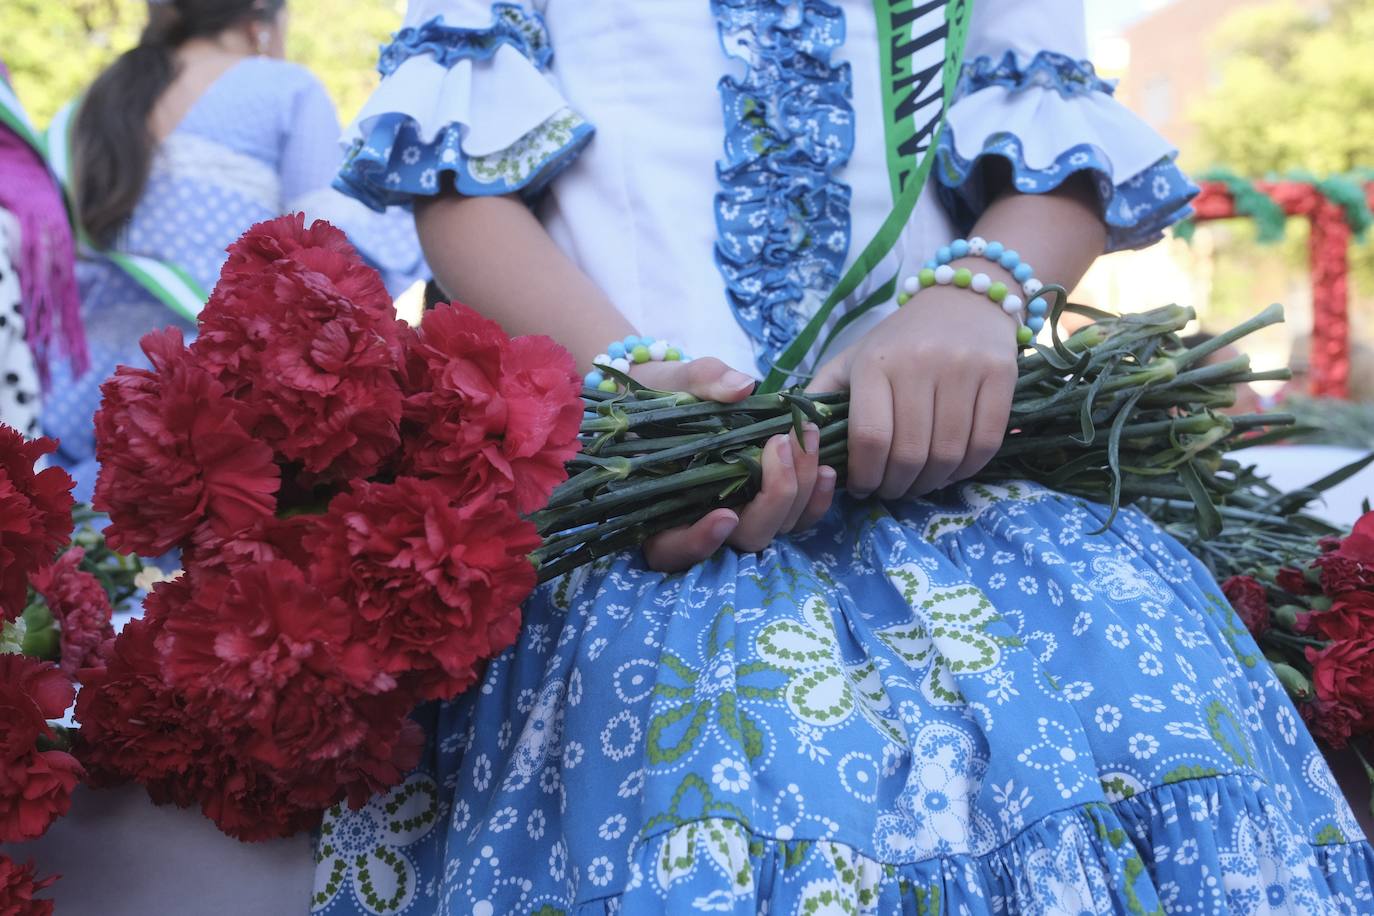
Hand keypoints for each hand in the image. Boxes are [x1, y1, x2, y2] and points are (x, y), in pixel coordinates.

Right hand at [631, 358, 835, 571]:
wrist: (673, 394)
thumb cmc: (659, 393)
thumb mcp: (668, 381)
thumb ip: (700, 382)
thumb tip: (741, 387)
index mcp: (660, 507)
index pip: (671, 548)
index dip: (698, 542)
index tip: (725, 516)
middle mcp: (700, 521)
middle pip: (743, 538)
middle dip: (772, 498)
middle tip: (780, 444)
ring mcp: (739, 514)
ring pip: (775, 529)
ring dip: (800, 491)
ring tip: (806, 438)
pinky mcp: (766, 502)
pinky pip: (796, 518)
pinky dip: (816, 500)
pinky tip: (828, 468)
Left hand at [807, 285, 1017, 499]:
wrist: (963, 300)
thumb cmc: (899, 341)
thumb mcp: (852, 360)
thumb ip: (819, 399)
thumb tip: (789, 441)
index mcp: (875, 362)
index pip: (869, 438)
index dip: (865, 475)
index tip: (863, 487)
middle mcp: (920, 362)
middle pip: (909, 453)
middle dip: (897, 486)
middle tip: (892, 490)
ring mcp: (964, 367)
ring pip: (948, 454)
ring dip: (931, 483)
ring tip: (919, 483)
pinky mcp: (1001, 374)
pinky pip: (986, 443)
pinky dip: (967, 469)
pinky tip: (950, 470)